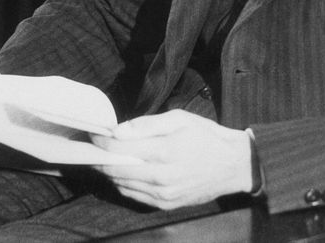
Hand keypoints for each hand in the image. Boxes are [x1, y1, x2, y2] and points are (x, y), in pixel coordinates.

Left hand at [91, 109, 253, 208]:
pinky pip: (134, 195)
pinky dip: (123, 183)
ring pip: (122, 184)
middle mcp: (161, 177)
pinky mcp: (166, 204)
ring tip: (104, 158)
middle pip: (115, 169)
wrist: (233, 166)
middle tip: (90, 147)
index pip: (118, 148)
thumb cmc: (207, 137)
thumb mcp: (180, 119)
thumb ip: (146, 125)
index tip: (93, 133)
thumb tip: (118, 131)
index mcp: (164, 151)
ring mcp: (162, 194)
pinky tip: (123, 172)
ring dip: (109, 171)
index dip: (100, 140)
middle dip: (98, 157)